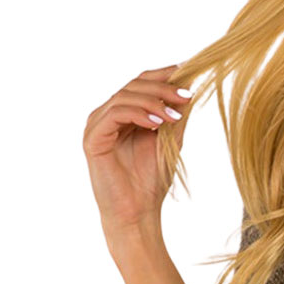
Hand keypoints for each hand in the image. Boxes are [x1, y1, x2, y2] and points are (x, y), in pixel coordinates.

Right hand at [82, 65, 194, 239]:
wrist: (137, 213)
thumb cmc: (151, 181)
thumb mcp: (169, 141)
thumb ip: (175, 116)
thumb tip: (190, 87)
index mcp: (124, 113)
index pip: (141, 82)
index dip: (163, 74)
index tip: (188, 71)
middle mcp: (107, 115)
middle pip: (134, 85)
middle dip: (163, 87)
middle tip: (186, 95)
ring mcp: (97, 124)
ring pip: (125, 96)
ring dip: (153, 101)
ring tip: (175, 115)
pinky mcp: (93, 137)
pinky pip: (115, 114)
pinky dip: (138, 114)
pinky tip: (157, 123)